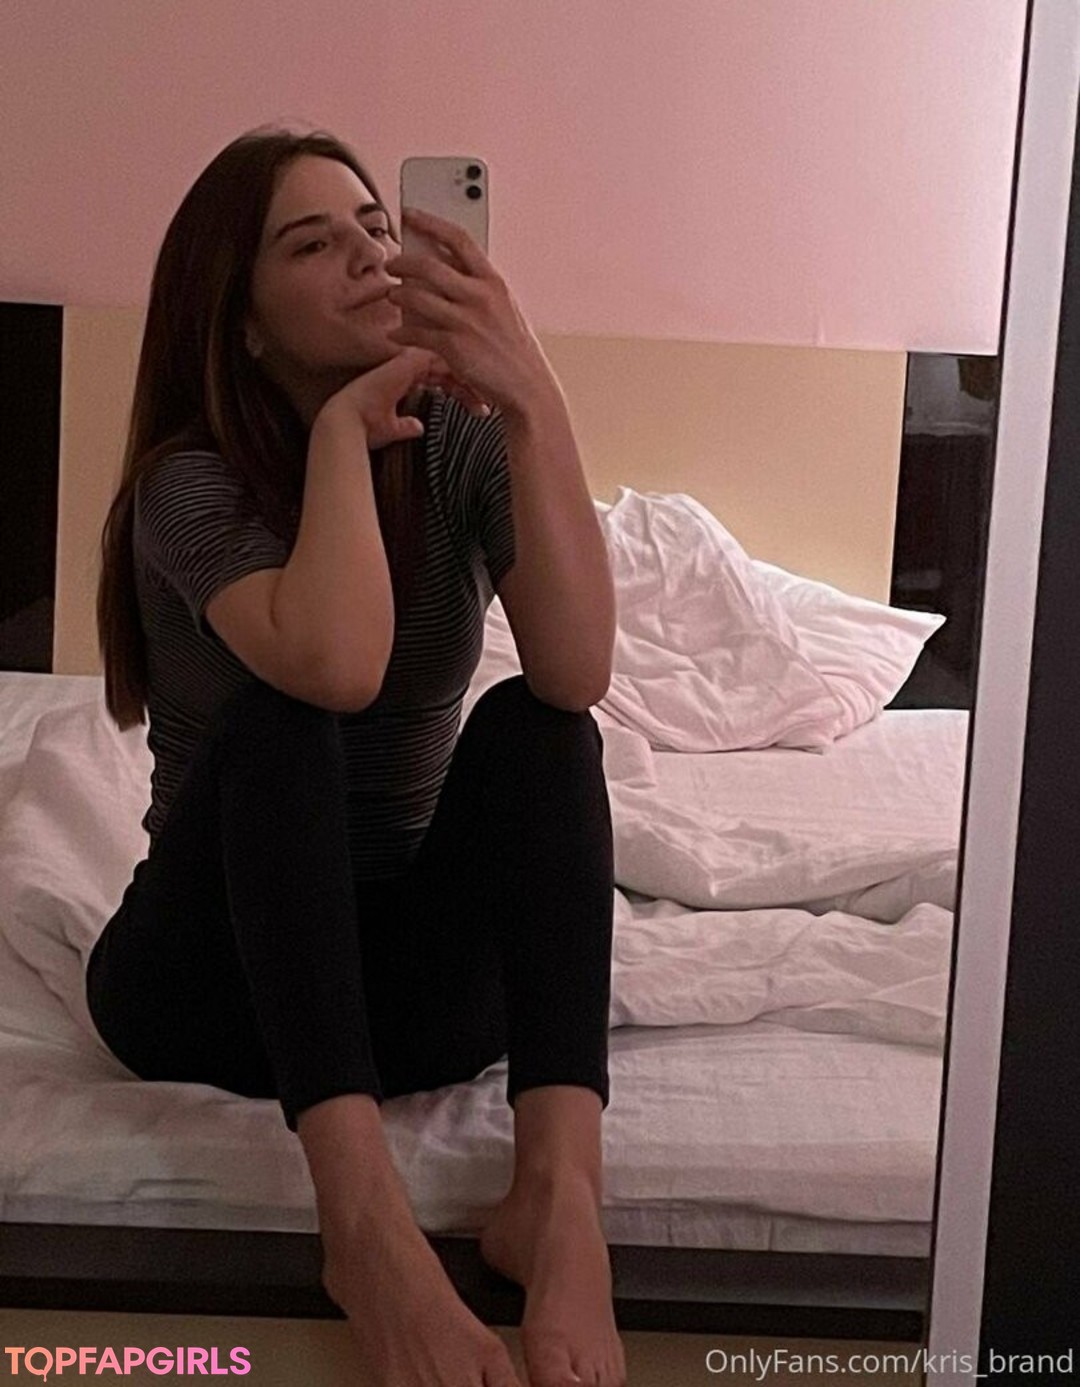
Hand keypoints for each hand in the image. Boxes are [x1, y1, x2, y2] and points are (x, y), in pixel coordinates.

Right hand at [314, 346, 480, 450]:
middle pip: (451, 366)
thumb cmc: (363, 427)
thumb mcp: (392, 428)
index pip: (442, 373)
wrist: (347, 423)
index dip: (462, 388)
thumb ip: (406, 426)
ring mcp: (410, 358)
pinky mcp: (411, 361)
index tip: (479, 405)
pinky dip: (464, 382)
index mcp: (404, 373)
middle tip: (491, 403)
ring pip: (452, 364)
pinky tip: (477, 399)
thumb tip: (418, 428)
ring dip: (472, 386)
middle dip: (473, 384)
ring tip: (486, 407)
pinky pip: (446, 366)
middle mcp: (409, 362)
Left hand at [384, 208, 556, 416]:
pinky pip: (415, 331)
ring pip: (416, 296)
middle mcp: (480, 296)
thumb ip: (478, 286)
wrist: (527, 386)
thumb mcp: (504, 308)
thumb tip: (446, 267)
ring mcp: (466, 320)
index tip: (410, 215)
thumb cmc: (514, 349)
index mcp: (494, 282)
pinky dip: (401, 332)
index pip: (459, 238)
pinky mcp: (454, 346)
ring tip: (392, 296)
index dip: (430, 221)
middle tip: (392, 265)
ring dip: (397, 294)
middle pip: (428, 265)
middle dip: (402, 262)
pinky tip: (397, 333)